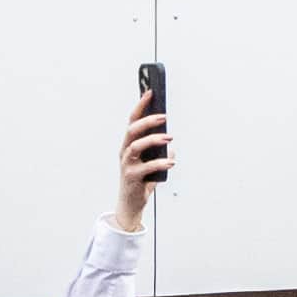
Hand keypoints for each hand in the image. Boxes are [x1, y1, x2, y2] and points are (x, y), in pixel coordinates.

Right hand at [111, 83, 169, 238]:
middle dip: (147, 120)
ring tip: (170, 138)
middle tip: (164, 116)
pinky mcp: (131, 178)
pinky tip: (171, 162)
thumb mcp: (152, 160)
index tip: (150, 92)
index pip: (133, 120)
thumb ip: (160, 150)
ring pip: (136, 146)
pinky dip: (159, 163)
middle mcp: (125, 152)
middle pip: (132, 130)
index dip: (140, 106)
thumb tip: (169, 141)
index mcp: (129, 144)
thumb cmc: (142, 179)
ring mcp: (126, 164)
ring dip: (153, 140)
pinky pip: (145, 168)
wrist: (132, 204)